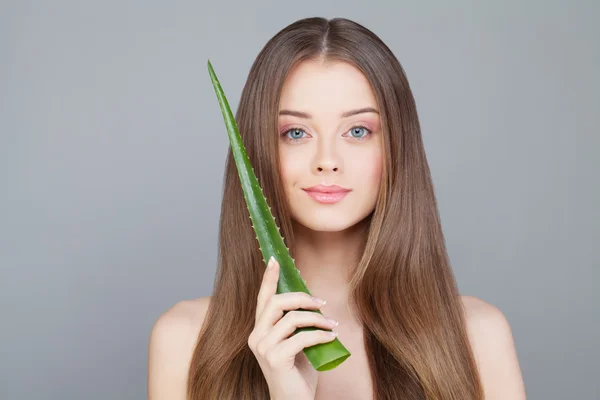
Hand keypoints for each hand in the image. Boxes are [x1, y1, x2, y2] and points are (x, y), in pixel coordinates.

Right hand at [247, 257, 338, 399]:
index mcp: (259, 330)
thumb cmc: (297, 373)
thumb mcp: (296, 343)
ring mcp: (263, 348)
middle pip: (276, 302)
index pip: (262, 299)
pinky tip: (332, 337)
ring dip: (317, 319)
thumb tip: (311, 301)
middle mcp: (256, 337)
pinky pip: (302, 337)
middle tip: (322, 303)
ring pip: (291, 319)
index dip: (268, 278)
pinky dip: (320, 335)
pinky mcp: (274, 359)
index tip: (275, 259)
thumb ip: (296, 324)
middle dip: (302, 298)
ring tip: (332, 325)